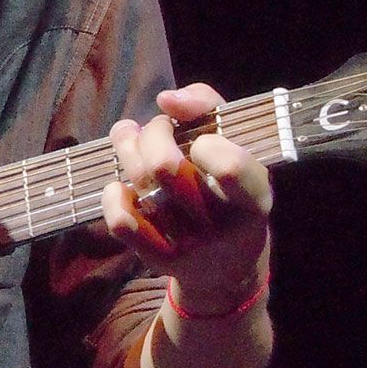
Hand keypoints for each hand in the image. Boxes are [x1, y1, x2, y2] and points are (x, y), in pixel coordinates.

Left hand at [101, 83, 272, 310]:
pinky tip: (120, 183)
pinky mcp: (158, 259)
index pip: (228, 166)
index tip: (202, 139)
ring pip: (141, 185)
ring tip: (128, 135)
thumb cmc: (229, 189)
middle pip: (166, 166)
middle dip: (154, 133)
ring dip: (126, 150)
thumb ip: (207, 107)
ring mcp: (188, 246)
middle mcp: (222, 226)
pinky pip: (122, 222)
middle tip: (157, 127)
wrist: (227, 267)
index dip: (205, 142)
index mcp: (253, 197)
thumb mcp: (237, 145)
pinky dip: (113, 195)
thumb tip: (166, 100)